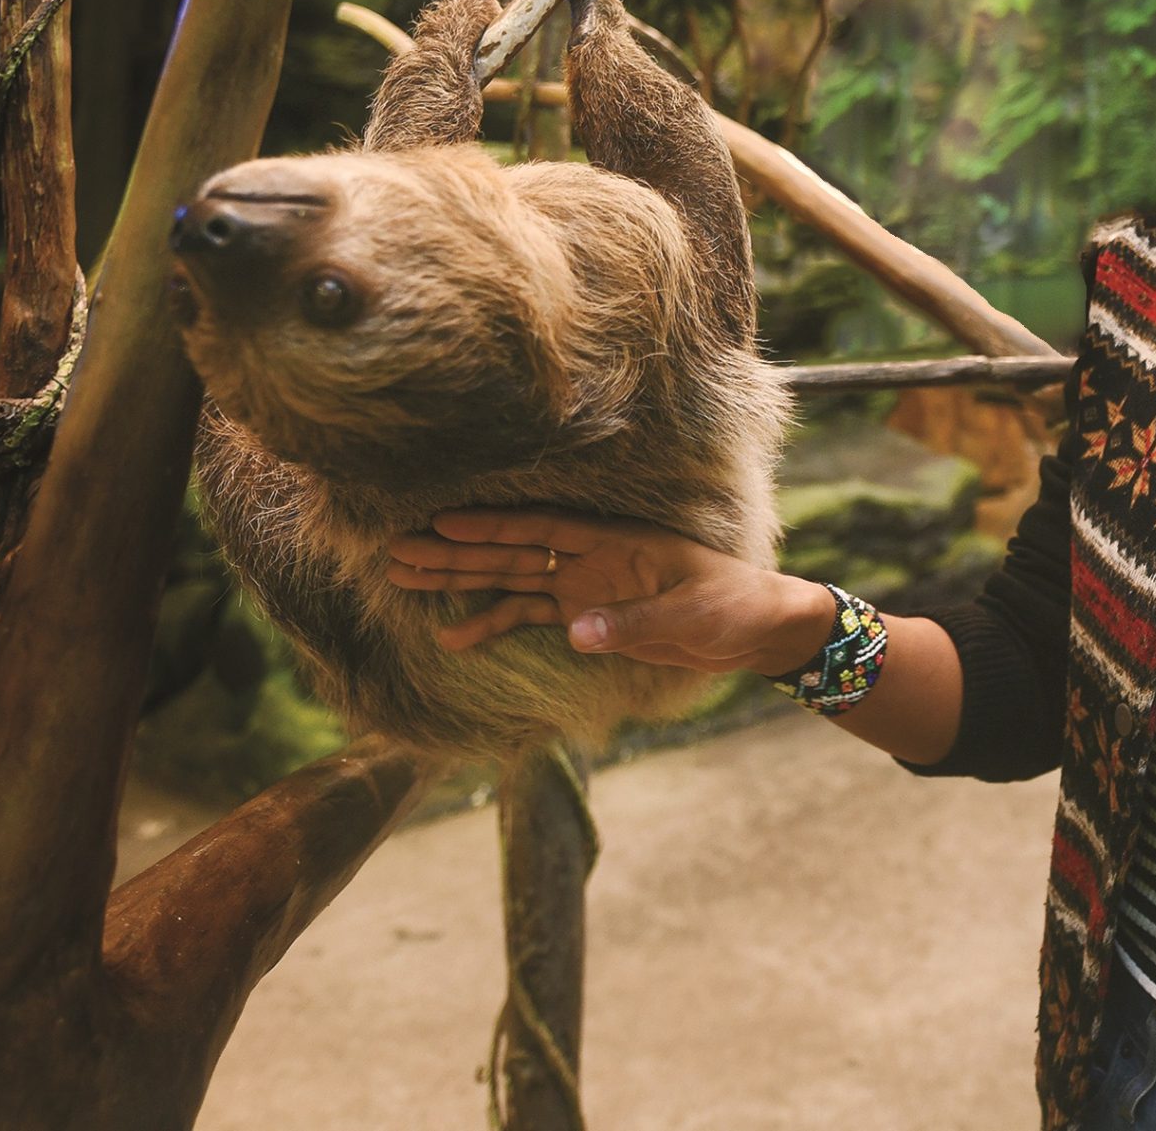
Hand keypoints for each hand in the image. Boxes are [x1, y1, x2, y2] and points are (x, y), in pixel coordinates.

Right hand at [385, 508, 834, 676]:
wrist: (756, 628)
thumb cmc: (732, 605)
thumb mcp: (689, 615)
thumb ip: (632, 624)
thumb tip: (573, 632)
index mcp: (615, 542)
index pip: (542, 530)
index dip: (493, 526)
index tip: (443, 520)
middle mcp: (590, 558)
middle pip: (511, 551)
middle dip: (455, 551)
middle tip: (398, 550)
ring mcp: (584, 586)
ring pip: (509, 579)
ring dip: (461, 578)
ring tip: (407, 577)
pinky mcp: (588, 616)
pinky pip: (529, 616)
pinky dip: (493, 624)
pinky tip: (453, 635)